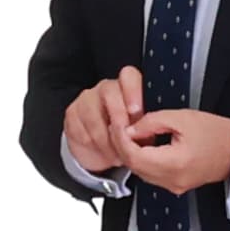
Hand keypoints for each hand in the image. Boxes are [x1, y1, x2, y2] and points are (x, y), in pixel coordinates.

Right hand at [59, 67, 145, 185]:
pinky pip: (81, 129)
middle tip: (125, 136)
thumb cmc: (125, 136)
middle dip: (118, 115)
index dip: (133, 91)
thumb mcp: (140, 130)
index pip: (128, 76)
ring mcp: (86, 100)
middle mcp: (105, 89)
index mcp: (126, 88)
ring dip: (106, 138)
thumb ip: (146, 123)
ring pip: (93, 114)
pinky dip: (94, 145)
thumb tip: (158, 127)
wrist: (99, 150)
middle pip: (109, 91)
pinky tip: (105, 153)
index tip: (137, 112)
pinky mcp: (72, 114)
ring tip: (118, 154)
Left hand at [118, 105, 229, 194]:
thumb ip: (152, 122)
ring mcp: (173, 186)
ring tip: (130, 134)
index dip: (120, 139)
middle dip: (122, 146)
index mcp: (174, 163)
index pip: (133, 156)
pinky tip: (144, 146)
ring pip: (140, 173)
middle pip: (134, 167)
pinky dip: (142, 161)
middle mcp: (171, 180)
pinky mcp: (175, 186)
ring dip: (131, 154)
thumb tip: (130, 129)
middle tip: (119, 126)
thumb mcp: (182, 118)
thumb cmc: (215, 133)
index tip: (118, 124)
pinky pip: (151, 175)